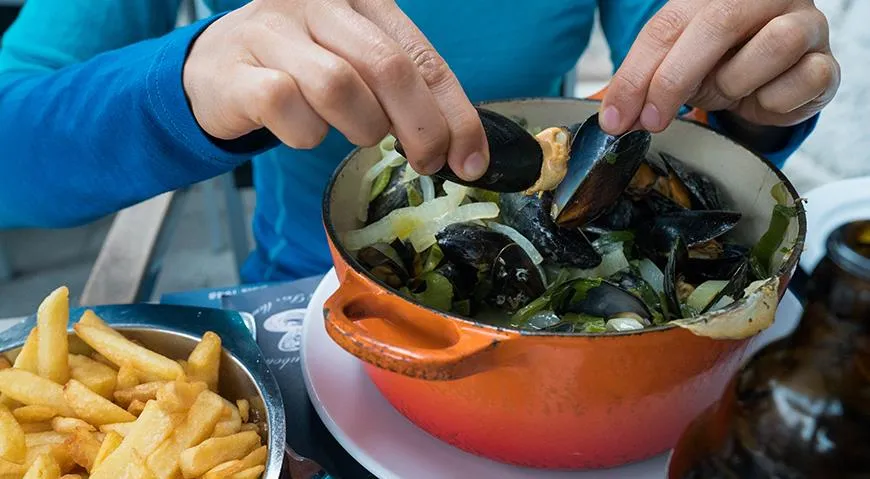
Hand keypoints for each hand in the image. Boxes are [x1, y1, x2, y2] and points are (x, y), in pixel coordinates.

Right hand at [183, 0, 487, 179]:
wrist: (217, 65)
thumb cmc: (304, 66)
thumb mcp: (359, 63)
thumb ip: (406, 92)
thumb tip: (460, 150)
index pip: (422, 56)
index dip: (455, 113)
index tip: (471, 161)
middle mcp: (317, 2)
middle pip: (387, 67)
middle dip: (420, 128)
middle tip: (427, 164)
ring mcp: (272, 30)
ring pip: (339, 87)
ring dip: (359, 127)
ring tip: (354, 131)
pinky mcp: (237, 68)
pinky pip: (286, 107)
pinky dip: (305, 133)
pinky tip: (302, 128)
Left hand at [600, 0, 840, 134]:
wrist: (772, 83)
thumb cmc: (722, 66)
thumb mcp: (674, 69)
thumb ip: (643, 86)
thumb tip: (615, 118)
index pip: (666, 25)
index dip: (636, 74)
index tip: (616, 117)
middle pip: (717, 24)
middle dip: (674, 80)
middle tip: (651, 119)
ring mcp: (803, 23)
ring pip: (773, 45)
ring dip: (735, 84)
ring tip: (726, 92)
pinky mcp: (825, 61)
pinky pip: (801, 82)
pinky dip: (772, 102)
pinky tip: (762, 99)